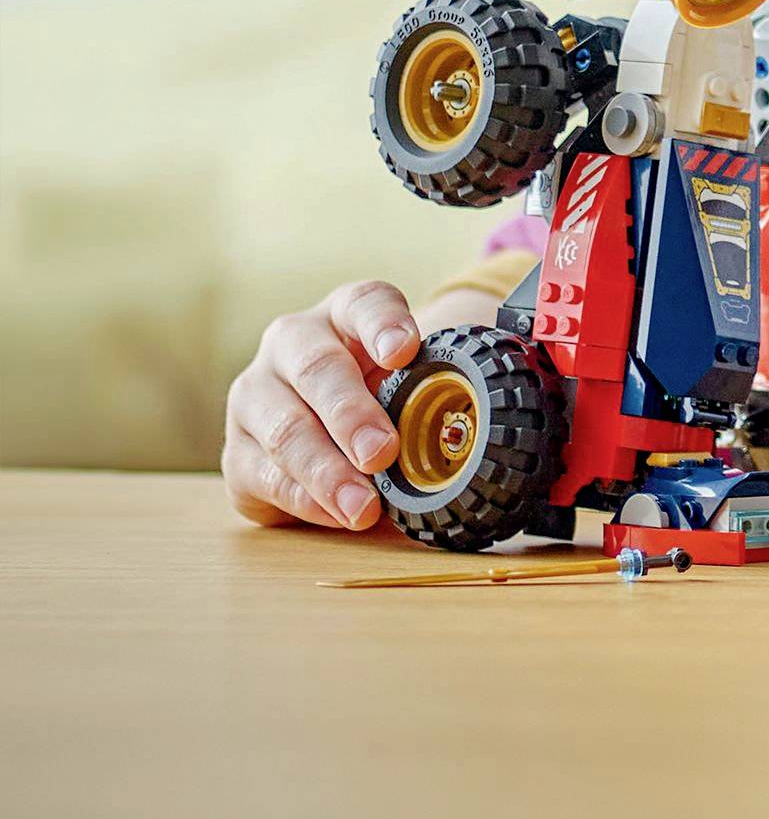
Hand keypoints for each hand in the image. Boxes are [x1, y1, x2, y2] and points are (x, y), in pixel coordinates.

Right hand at [221, 281, 423, 530]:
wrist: (322, 426)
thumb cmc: (378, 392)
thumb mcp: (406, 377)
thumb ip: (435, 385)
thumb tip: (481, 418)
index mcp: (344, 312)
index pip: (366, 303)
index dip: (385, 324)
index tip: (405, 351)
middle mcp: (292, 342)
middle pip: (319, 369)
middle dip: (352, 415)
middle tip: (382, 452)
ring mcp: (255, 395)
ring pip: (287, 430)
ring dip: (328, 473)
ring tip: (364, 506)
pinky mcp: (236, 451)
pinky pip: (268, 477)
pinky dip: (307, 500)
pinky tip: (337, 515)